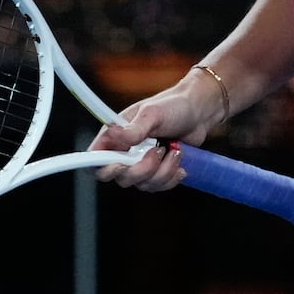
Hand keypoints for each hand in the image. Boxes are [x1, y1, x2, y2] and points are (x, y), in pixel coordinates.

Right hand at [87, 86, 213, 192]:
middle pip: (121, 178)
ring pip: (142, 184)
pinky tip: (179, 161)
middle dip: (143, 169)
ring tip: (175, 151)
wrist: (198, 113)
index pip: (95, 159)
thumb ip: (134, 128)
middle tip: (158, 150)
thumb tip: (113, 133)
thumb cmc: (173, 106)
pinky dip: (171, 177)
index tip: (120, 165)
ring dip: (162, 171)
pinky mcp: (156, 172)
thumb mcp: (152, 113)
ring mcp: (140, 164)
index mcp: (115, 135)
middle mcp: (124, 152)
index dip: (102, 167)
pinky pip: (158, 187)